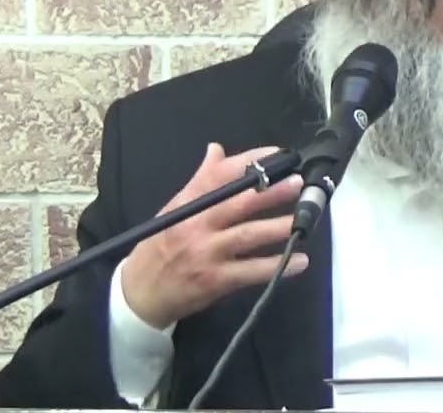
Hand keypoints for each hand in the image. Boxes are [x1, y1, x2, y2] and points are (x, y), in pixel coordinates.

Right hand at [122, 143, 307, 328]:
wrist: (138, 293)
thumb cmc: (159, 246)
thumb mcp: (175, 209)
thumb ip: (200, 181)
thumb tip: (217, 149)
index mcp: (187, 203)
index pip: (218, 175)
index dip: (249, 162)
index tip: (277, 154)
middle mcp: (196, 224)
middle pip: (238, 203)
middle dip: (270, 192)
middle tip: (297, 183)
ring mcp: (206, 253)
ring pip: (247, 235)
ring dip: (277, 227)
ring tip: (303, 220)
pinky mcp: (214, 280)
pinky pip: (250, 272)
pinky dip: (276, 266)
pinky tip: (299, 261)